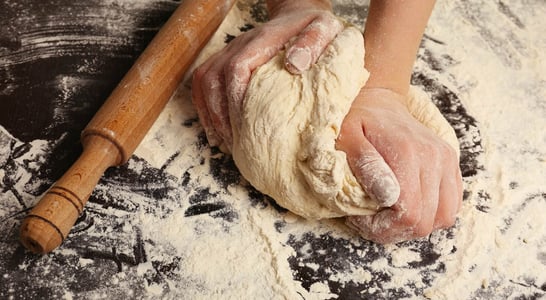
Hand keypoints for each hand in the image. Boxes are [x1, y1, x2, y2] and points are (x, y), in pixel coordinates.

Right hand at [192, 0, 341, 150]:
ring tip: (223, 142)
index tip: (243, 126)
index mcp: (262, 40)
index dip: (235, 98)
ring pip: (204, 81)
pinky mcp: (227, 59)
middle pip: (213, 77)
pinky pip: (204, 82)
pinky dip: (205, 107)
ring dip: (210, 113)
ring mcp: (230, 51)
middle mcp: (240, 44)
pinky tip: (216, 131)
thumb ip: (311, 43)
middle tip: (233, 143)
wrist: (300, 15)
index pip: (237, 67)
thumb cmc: (314, 27)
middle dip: (219, 113)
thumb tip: (294, 65)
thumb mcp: (324, 29)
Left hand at [336, 88, 462, 243]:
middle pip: (426, 221)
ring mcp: (446, 160)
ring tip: (389, 215)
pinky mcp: (451, 163)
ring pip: (444, 217)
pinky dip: (432, 213)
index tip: (360, 220)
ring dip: (415, 225)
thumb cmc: (356, 120)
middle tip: (370, 221)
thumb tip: (387, 197)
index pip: (408, 215)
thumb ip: (366, 165)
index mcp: (407, 153)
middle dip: (395, 231)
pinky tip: (407, 206)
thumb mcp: (347, 138)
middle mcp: (434, 157)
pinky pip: (452, 204)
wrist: (378, 101)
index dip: (383, 228)